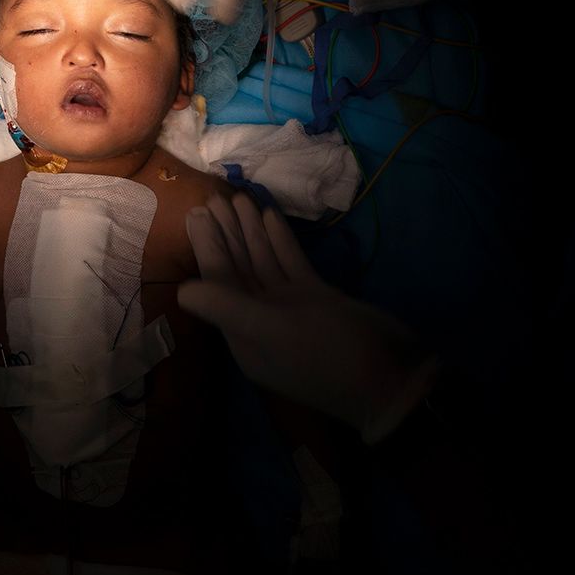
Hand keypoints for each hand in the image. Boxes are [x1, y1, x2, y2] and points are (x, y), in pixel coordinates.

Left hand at [178, 192, 434, 442]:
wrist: (393, 378)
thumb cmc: (330, 356)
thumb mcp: (275, 332)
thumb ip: (228, 309)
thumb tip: (181, 292)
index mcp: (245, 336)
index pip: (219, 284)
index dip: (208, 248)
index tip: (197, 213)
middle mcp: (262, 321)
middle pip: (238, 271)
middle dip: (227, 234)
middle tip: (214, 196)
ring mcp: (291, 309)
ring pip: (263, 264)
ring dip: (251, 232)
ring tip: (239, 197)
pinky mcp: (318, 299)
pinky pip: (291, 264)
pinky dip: (280, 241)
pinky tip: (271, 214)